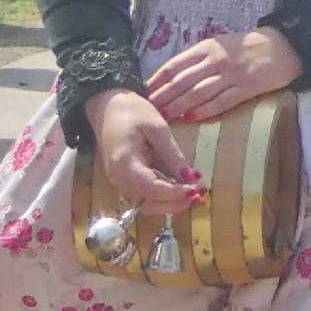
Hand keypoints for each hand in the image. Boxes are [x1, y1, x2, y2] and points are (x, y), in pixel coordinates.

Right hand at [89, 87, 201, 208]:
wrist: (108, 107)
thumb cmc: (132, 112)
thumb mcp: (157, 128)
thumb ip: (173, 155)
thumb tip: (191, 178)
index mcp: (124, 163)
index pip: (151, 189)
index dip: (175, 194)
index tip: (197, 190)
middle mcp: (119, 178)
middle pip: (149, 203)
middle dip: (176, 203)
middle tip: (202, 193)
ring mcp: (121, 181)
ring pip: (148, 203)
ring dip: (173, 202)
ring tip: (198, 190)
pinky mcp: (127, 180)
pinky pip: (147, 195)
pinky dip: (166, 196)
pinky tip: (185, 186)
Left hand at [145, 27, 301, 124]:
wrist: (284, 47)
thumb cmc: (249, 47)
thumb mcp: (221, 44)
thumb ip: (200, 58)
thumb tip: (175, 76)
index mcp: (206, 48)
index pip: (173, 66)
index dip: (156, 81)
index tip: (142, 93)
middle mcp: (216, 60)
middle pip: (182, 82)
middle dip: (163, 97)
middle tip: (148, 110)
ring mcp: (232, 74)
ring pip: (198, 93)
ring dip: (179, 106)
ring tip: (165, 118)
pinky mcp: (247, 87)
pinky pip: (222, 101)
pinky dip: (205, 110)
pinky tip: (192, 117)